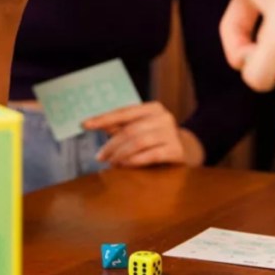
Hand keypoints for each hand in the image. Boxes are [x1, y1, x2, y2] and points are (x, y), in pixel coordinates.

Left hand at [82, 102, 204, 167]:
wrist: (189, 150)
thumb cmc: (157, 138)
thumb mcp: (140, 128)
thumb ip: (121, 127)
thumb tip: (95, 125)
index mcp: (152, 108)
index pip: (123, 112)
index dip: (102, 119)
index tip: (84, 124)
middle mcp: (164, 117)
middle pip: (130, 130)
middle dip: (111, 144)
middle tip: (100, 156)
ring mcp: (171, 134)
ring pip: (139, 142)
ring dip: (121, 154)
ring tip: (112, 162)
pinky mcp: (177, 151)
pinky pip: (151, 155)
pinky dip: (135, 160)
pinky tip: (125, 165)